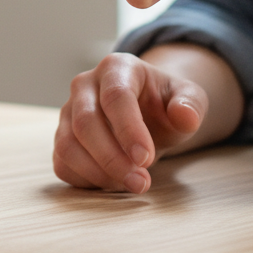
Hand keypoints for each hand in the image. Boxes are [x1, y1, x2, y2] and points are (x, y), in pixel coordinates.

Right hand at [53, 52, 207, 192]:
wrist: (148, 113)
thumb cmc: (165, 104)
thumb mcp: (189, 99)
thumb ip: (191, 104)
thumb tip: (185, 116)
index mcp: (116, 67)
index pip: (115, 96)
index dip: (128, 130)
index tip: (146, 159)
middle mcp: (84, 85)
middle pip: (85, 123)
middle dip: (112, 158)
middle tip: (141, 182)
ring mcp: (68, 112)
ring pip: (67, 145)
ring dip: (98, 172)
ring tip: (131, 184)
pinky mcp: (61, 138)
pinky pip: (62, 163)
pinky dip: (86, 180)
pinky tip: (114, 183)